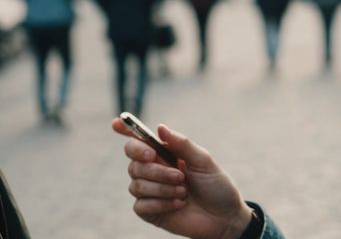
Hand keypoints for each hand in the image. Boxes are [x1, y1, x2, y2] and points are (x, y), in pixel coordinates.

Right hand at [112, 118, 253, 238]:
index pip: (139, 140)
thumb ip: (181, 144)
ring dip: (163, 188)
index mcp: (164, 154)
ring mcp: (150, 191)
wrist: (224, 216)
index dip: (125, 130)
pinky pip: (141, 205)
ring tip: (184, 191)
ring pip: (136, 185)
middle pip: (133, 163)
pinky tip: (179, 204)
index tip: (116, 123)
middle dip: (156, 169)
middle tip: (179, 174)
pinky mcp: (149, 211)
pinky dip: (161, 203)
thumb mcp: (203, 161)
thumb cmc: (216, 186)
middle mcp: (153, 170)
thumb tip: (160, 127)